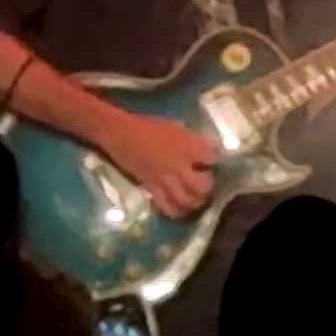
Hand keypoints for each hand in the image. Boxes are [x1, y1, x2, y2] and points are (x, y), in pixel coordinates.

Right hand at [105, 109, 222, 219]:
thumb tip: (206, 150)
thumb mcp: (176, 126)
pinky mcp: (152, 189)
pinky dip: (176, 210)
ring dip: (195, 201)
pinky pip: (167, 206)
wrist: (120, 133)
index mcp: (188, 146)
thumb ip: (193, 140)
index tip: (212, 162)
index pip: (212, 158)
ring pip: (187, 200)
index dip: (214, 161)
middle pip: (203, 186)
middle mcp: (180, 166)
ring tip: (195, 198)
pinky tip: (179, 207)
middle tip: (205, 184)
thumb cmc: (148, 126)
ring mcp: (166, 180)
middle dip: (208, 187)